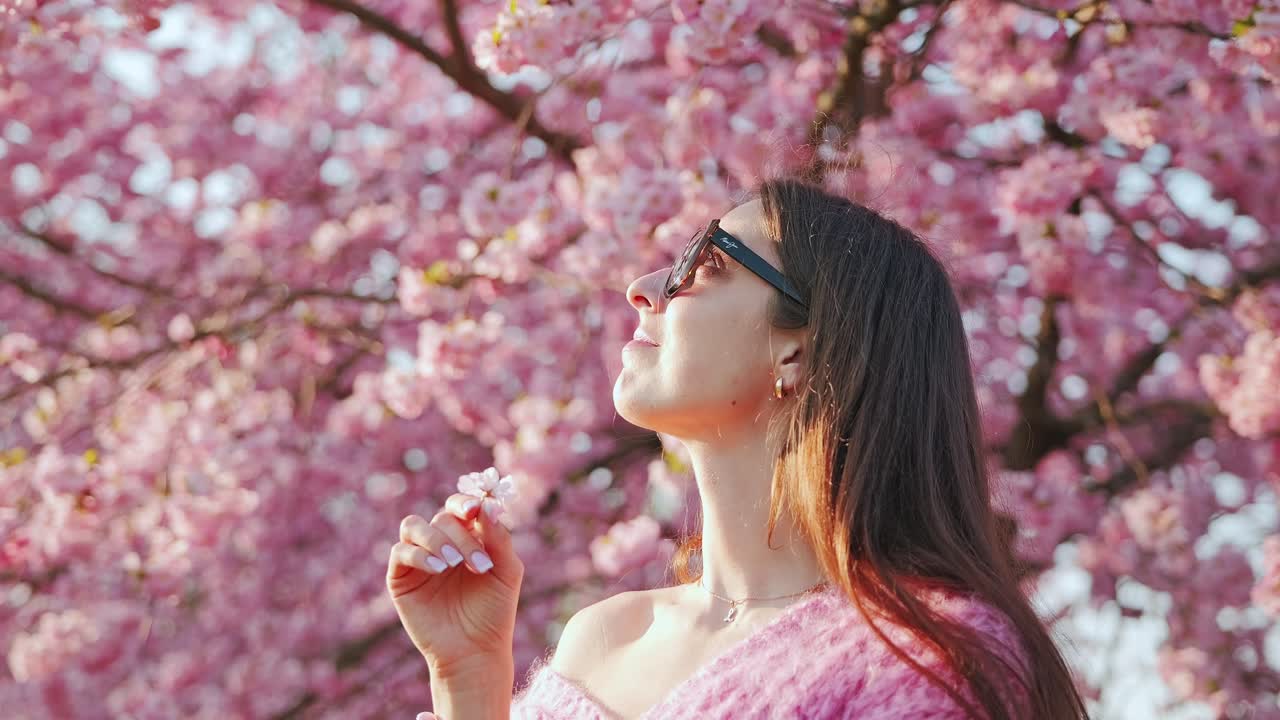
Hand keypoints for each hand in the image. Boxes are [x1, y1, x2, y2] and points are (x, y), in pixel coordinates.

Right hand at [387, 493, 523, 675]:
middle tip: (478, 564)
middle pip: (442, 517)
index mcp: (466, 537)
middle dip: (461, 537)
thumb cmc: (494, 611)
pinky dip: (419, 554)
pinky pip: (400, 552)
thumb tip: (487, 503)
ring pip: (413, 525)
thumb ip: (499, 537)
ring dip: (435, 538)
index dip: (466, 502)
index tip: (476, 509)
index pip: (460, 506)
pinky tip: (438, 568)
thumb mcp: (506, 571)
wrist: (475, 650)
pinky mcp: (401, 578)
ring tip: (452, 564)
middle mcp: (440, 543)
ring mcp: (418, 559)